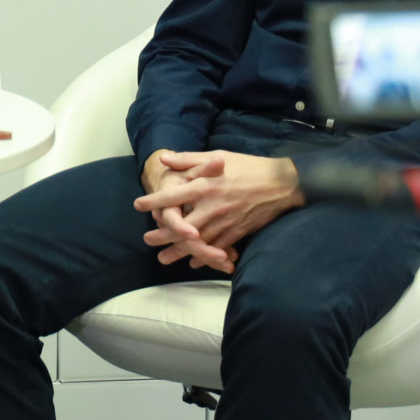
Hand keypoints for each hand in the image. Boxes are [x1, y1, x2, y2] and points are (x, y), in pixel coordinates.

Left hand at [133, 149, 304, 271]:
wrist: (282, 183)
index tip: (138, 205)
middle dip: (163, 235)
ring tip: (164, 258)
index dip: (153, 201)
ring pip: (198, 242)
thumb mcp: (217, 156)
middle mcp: (212, 207)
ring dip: (179, 252)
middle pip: (182, 226)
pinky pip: (218, 248)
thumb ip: (189, 159)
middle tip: (147, 241)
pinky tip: (195, 263)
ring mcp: (226, 222)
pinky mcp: (238, 232)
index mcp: (205, 186)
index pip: (173, 196)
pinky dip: (205, 257)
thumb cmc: (247, 167)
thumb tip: (164, 159)